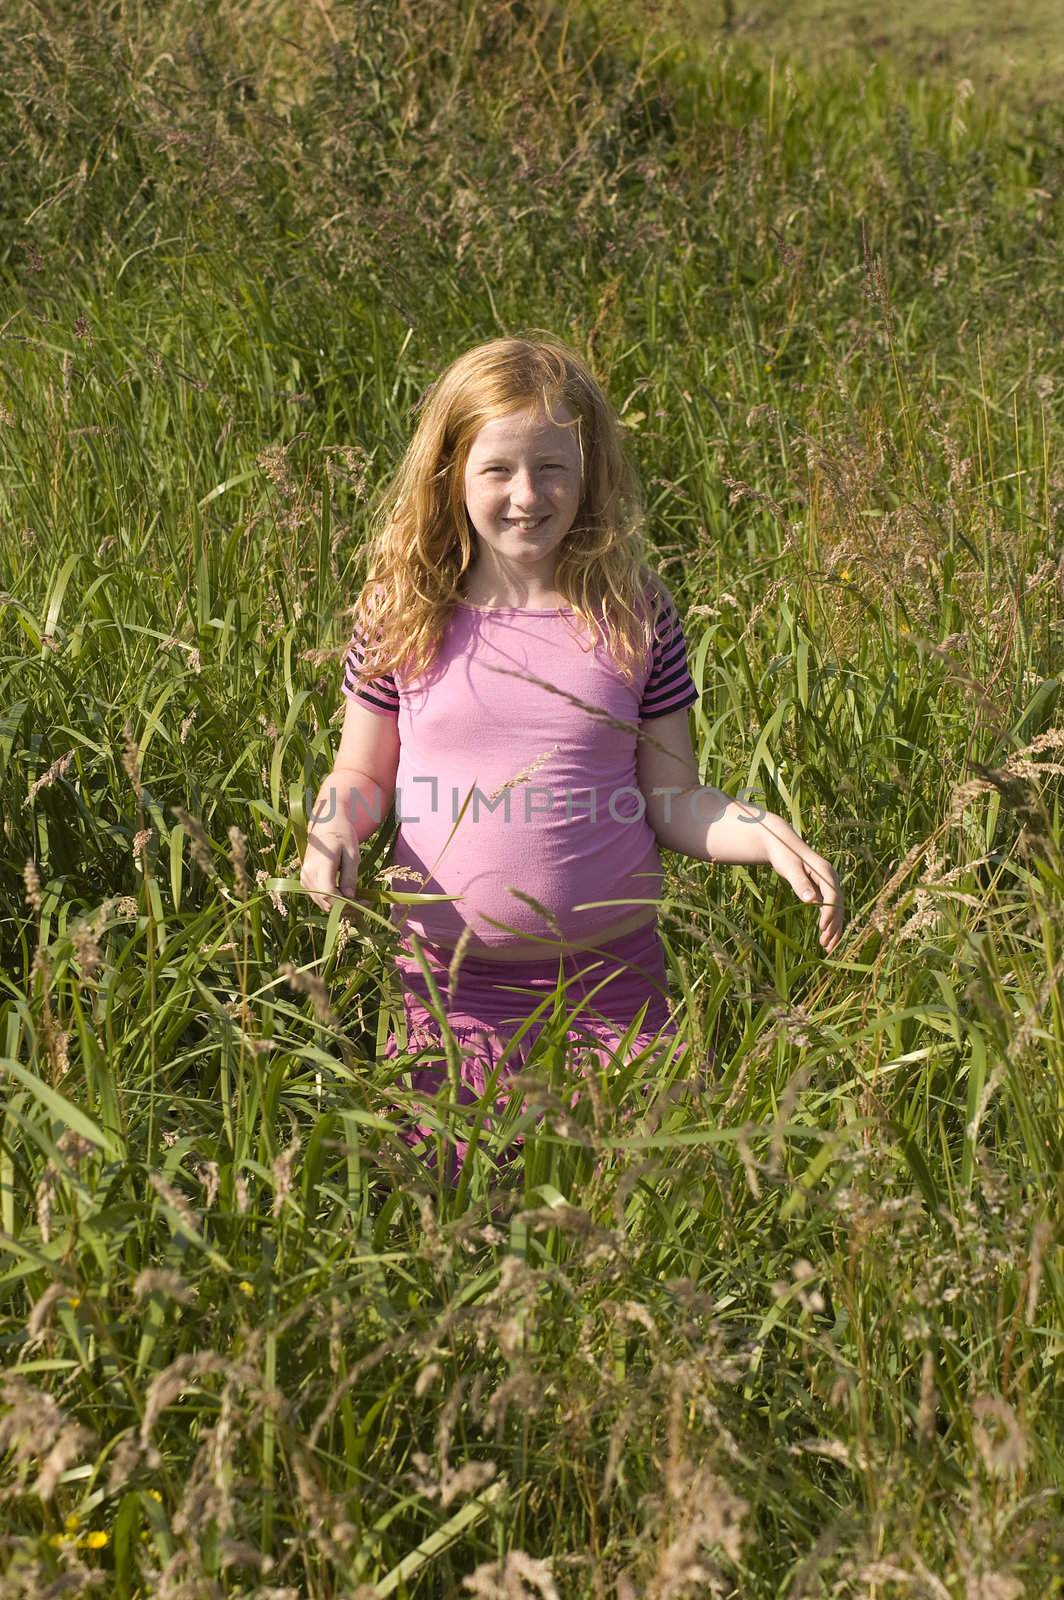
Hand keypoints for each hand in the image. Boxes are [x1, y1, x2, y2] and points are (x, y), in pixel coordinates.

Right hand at [300, 822, 360, 917]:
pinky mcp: (305, 879)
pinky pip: (318, 897)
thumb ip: (350, 876)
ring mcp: (305, 877)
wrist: (325, 824)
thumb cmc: (342, 835)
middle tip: (365, 902)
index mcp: (320, 865)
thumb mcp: (352, 854)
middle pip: (325, 902)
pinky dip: (332, 900)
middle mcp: (308, 874)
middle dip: (346, 908)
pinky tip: (346, 895)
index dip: (347, 904)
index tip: (364, 902)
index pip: (330, 894)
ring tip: (358, 899)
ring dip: (339, 906)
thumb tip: (350, 897)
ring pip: (321, 903)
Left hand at [765, 824, 844, 953]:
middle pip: (838, 905)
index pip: (832, 895)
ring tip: (827, 947)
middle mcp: (831, 878)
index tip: (823, 928)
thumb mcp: (789, 868)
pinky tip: (825, 936)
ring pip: (836, 909)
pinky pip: (829, 908)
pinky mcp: (823, 889)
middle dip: (834, 925)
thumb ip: (800, 883)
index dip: (829, 912)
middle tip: (826, 945)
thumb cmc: (783, 854)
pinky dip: (829, 922)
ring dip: (833, 927)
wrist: (781, 844)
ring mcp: (828, 884)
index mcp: (825, 871)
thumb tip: (810, 900)